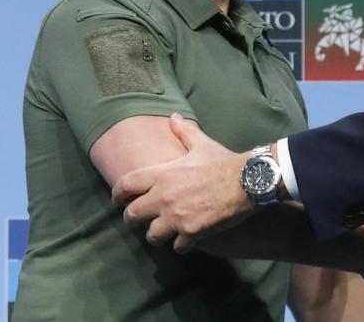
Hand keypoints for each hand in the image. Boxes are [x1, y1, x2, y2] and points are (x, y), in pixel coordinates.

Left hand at [112, 113, 253, 251]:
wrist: (246, 181)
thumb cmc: (222, 162)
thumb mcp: (201, 144)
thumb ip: (184, 132)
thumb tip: (174, 117)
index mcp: (162, 175)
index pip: (126, 185)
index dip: (117, 194)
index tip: (117, 200)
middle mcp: (163, 197)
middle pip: (132, 216)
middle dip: (133, 219)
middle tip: (138, 220)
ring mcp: (176, 217)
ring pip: (152, 235)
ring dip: (156, 234)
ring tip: (162, 232)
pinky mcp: (191, 232)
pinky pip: (177, 247)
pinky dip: (180, 245)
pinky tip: (185, 240)